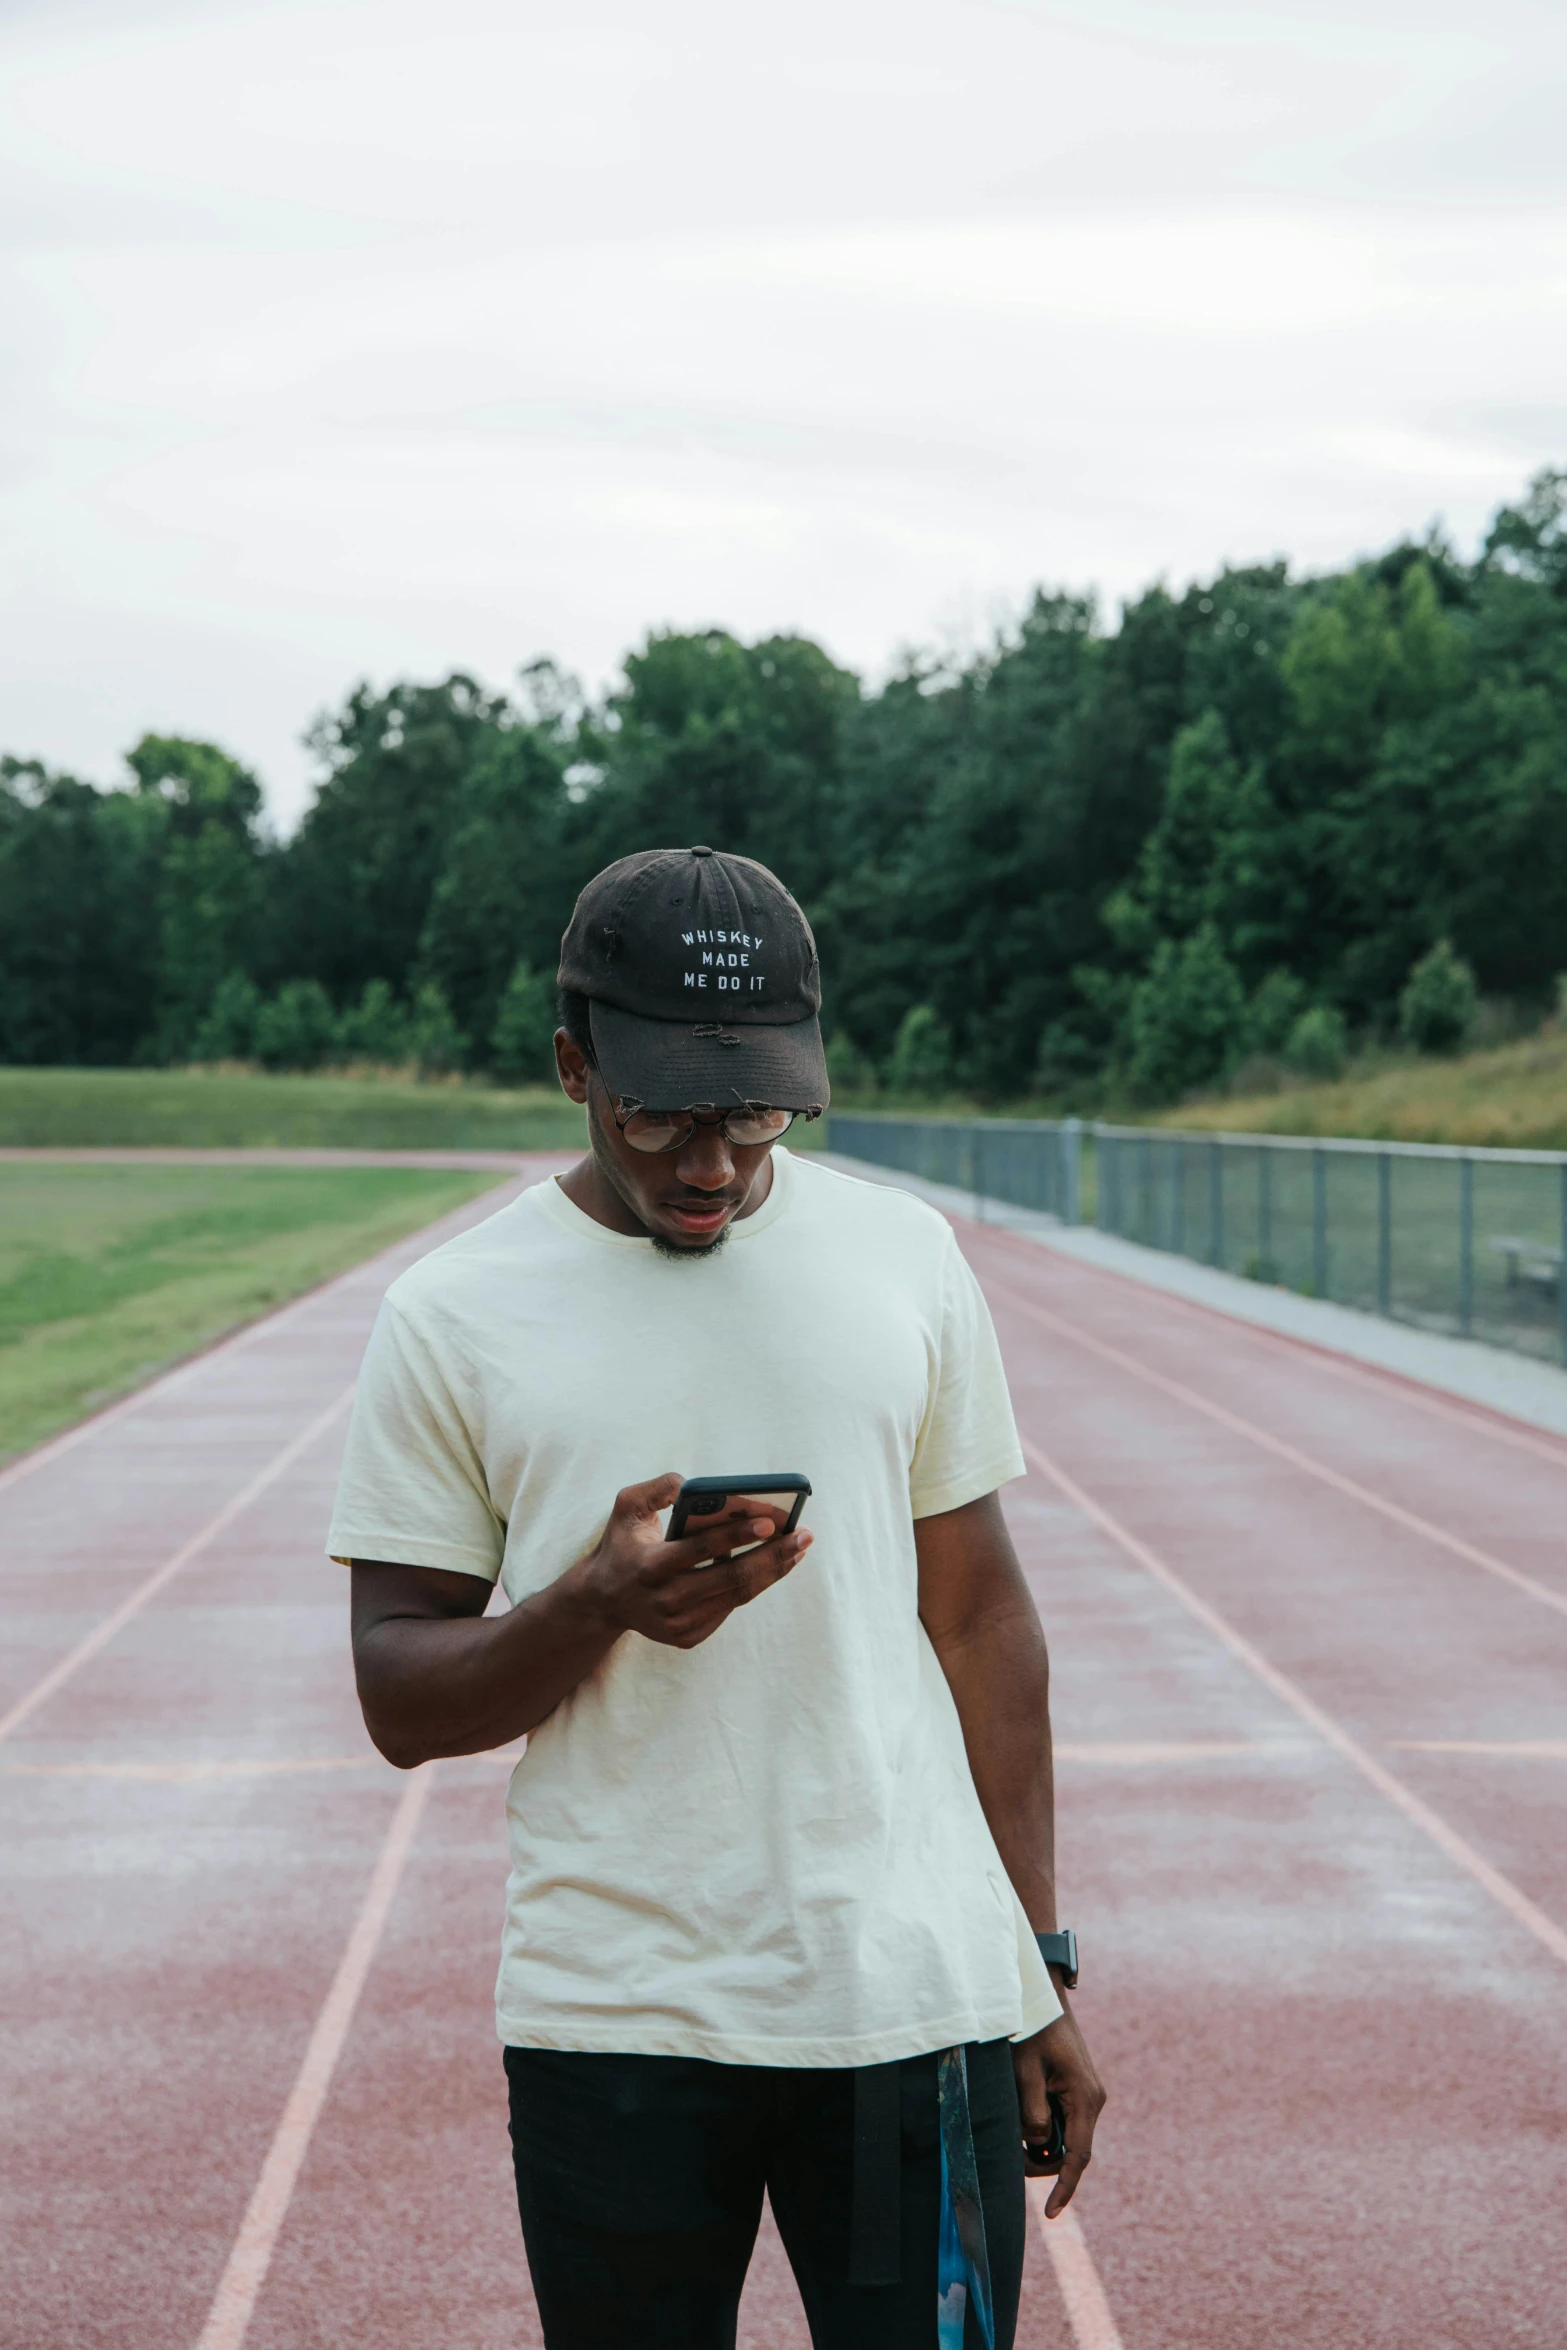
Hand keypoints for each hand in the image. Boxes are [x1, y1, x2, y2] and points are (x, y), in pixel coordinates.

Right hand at [580, 1473, 811, 1650]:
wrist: (602, 1599)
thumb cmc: (622, 1544)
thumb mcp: (626, 1507)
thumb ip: (655, 1489)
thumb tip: (689, 1484)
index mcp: (650, 1565)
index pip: (701, 1549)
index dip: (737, 1534)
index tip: (770, 1520)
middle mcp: (665, 1600)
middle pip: (731, 1578)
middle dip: (773, 1555)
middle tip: (803, 1535)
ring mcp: (677, 1624)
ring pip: (737, 1596)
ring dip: (773, 1570)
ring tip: (798, 1547)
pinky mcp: (687, 1637)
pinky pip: (728, 1608)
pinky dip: (752, 1585)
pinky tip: (770, 1564)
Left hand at [1014, 2001, 1105, 2216]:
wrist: (1042, 1995)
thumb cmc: (1031, 2029)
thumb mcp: (1025, 2071)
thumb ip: (1032, 2111)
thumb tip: (1038, 2143)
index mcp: (1084, 2099)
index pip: (1078, 2158)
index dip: (1064, 2188)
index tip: (1051, 2215)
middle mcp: (1092, 2100)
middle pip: (1071, 2151)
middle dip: (1043, 2162)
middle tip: (1011, 2158)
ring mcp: (1086, 2094)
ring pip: (1065, 2136)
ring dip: (1041, 2141)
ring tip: (1012, 2128)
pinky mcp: (1076, 2088)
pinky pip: (1062, 2119)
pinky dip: (1044, 2125)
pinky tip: (1023, 2111)